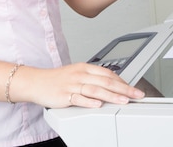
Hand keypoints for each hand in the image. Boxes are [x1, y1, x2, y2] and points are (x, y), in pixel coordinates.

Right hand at [13, 62, 144, 108]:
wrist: (35, 81)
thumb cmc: (56, 79)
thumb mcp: (76, 73)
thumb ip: (92, 78)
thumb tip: (109, 84)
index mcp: (84, 68)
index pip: (108, 73)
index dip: (123, 81)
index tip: (133, 88)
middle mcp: (80, 75)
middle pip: (106, 81)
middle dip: (124, 88)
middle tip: (137, 94)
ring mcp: (72, 85)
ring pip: (96, 89)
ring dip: (112, 95)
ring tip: (124, 100)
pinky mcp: (65, 95)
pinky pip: (79, 98)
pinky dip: (90, 101)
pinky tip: (99, 104)